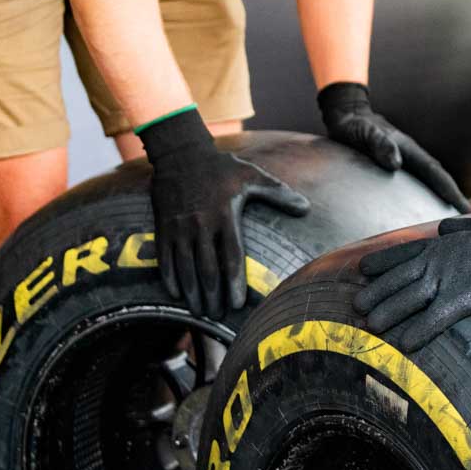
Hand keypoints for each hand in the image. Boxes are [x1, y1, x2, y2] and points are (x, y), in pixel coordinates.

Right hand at [139, 108, 309, 316]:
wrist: (181, 154)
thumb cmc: (221, 167)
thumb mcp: (253, 176)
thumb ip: (279, 194)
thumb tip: (306, 208)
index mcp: (225, 215)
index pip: (231, 257)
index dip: (234, 283)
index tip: (238, 304)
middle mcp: (201, 225)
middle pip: (207, 269)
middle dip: (213, 296)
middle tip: (217, 315)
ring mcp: (180, 227)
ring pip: (186, 268)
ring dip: (193, 293)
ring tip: (200, 312)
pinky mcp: (164, 227)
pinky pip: (165, 259)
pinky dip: (170, 279)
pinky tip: (178, 294)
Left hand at [318, 82, 470, 211]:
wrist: (347, 116)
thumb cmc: (355, 125)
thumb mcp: (365, 132)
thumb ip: (380, 144)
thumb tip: (396, 164)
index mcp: (408, 149)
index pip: (434, 172)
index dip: (450, 189)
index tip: (463, 206)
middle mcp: (410, 156)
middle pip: (437, 178)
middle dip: (452, 195)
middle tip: (466, 216)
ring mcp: (404, 161)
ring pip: (428, 181)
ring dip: (441, 196)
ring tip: (450, 216)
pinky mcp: (395, 166)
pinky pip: (414, 183)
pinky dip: (424, 195)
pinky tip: (422, 207)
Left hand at [354, 213, 470, 351]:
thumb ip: (460, 227)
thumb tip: (444, 224)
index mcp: (444, 245)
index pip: (403, 254)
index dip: (381, 263)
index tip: (361, 270)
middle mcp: (439, 261)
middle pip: (398, 279)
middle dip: (376, 292)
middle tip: (356, 306)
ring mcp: (449, 279)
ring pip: (408, 299)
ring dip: (387, 313)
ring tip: (369, 326)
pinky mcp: (464, 299)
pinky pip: (432, 320)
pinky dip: (415, 332)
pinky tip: (402, 344)